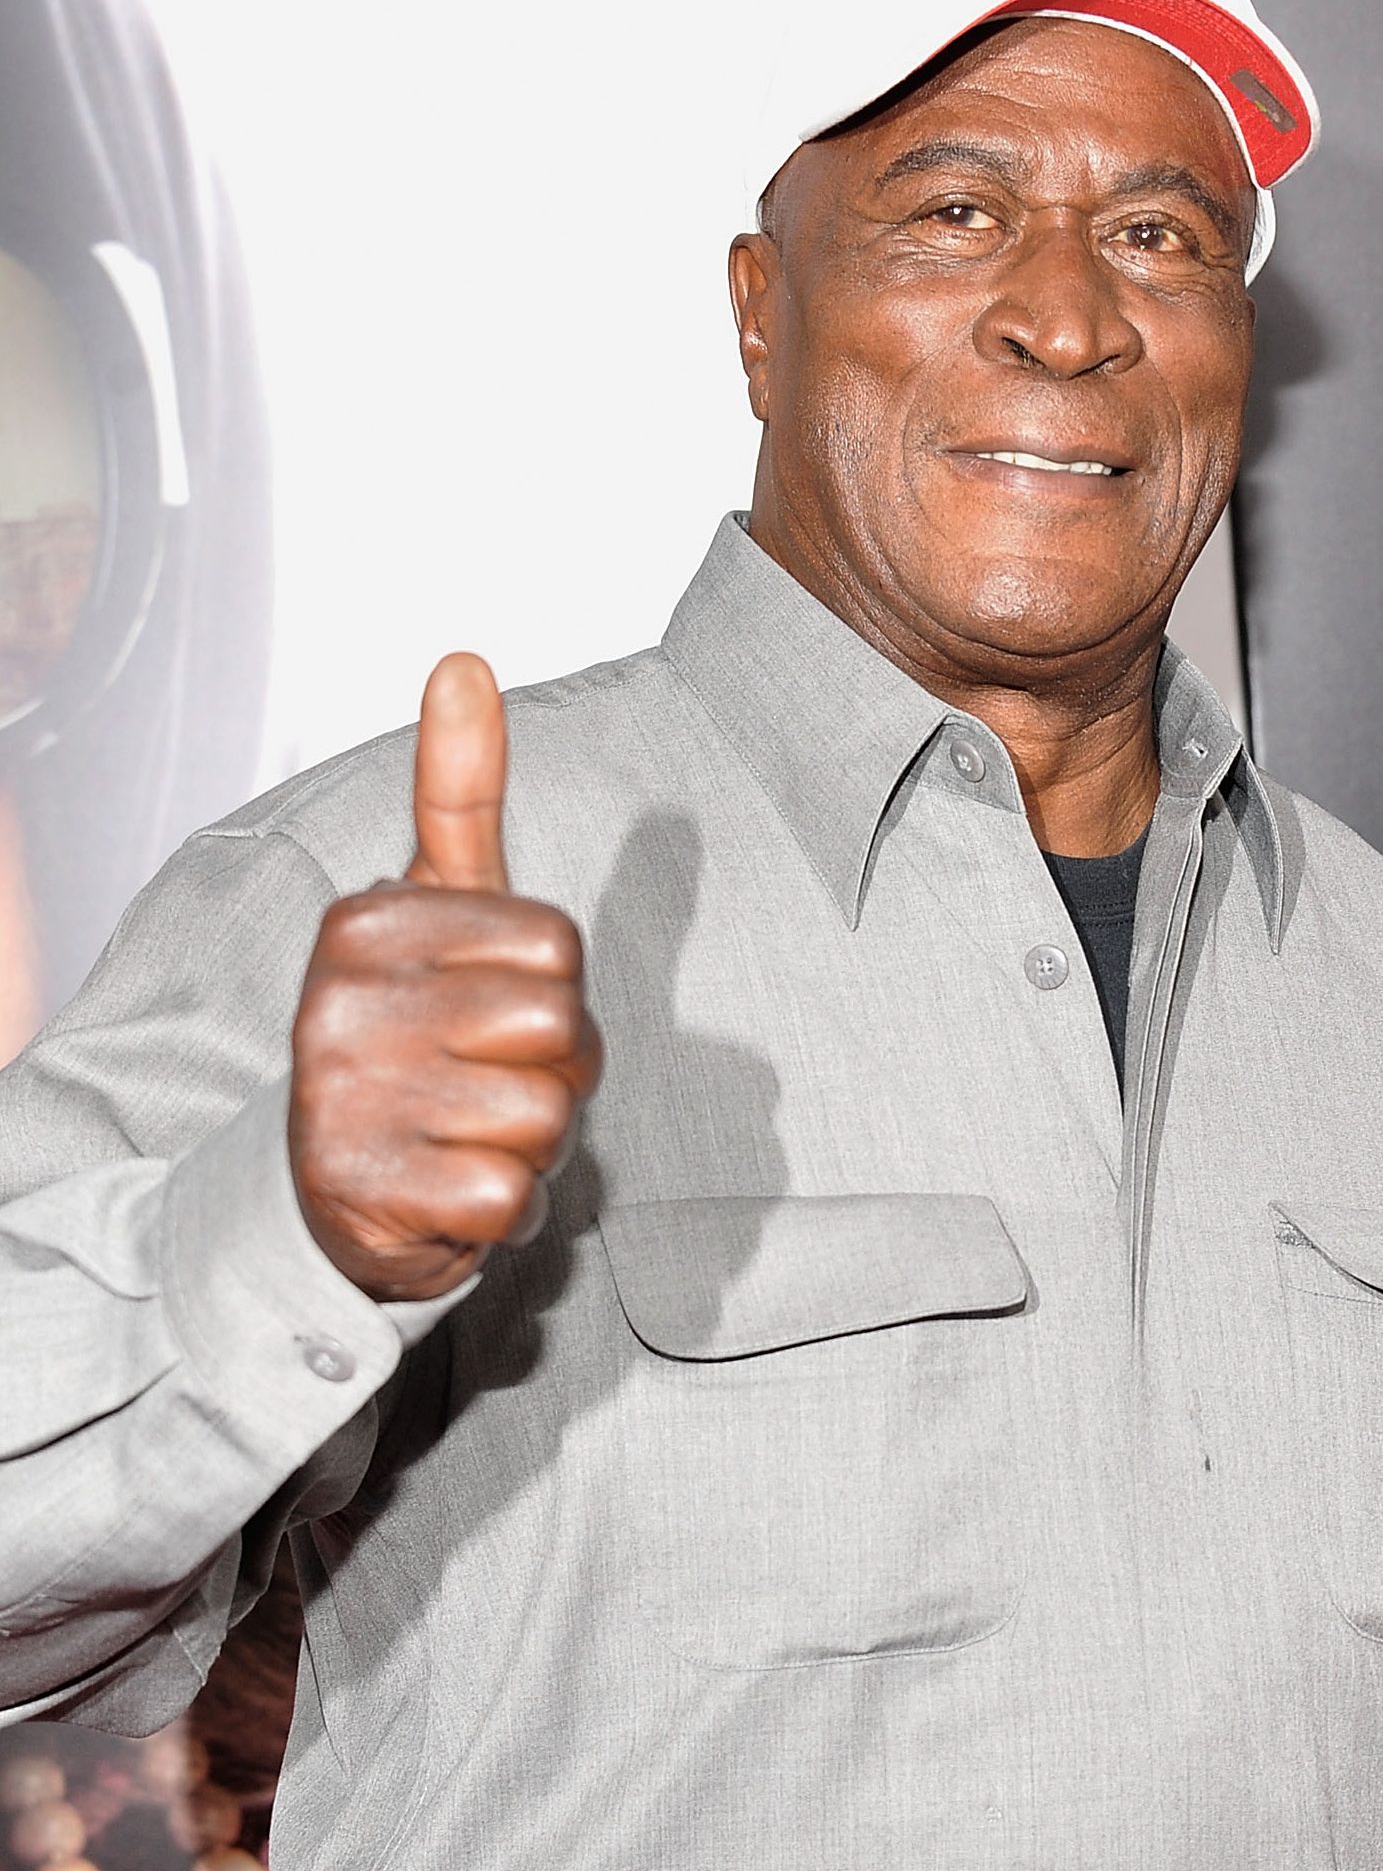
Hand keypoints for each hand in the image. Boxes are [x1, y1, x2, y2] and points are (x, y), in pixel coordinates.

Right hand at [289, 654, 601, 1302]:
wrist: (333, 1194)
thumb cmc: (414, 1038)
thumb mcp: (438, 910)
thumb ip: (458, 794)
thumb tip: (462, 661)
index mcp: (367, 922)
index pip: (560, 949)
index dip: (554, 997)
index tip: (490, 1018)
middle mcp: (338, 1000)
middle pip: (561, 1028)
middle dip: (555, 1074)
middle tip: (487, 1086)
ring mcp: (343, 1096)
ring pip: (544, 1115)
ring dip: (531, 1145)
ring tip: (464, 1138)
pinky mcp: (361, 1189)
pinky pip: (511, 1195)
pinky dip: (503, 1209)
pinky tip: (448, 1194)